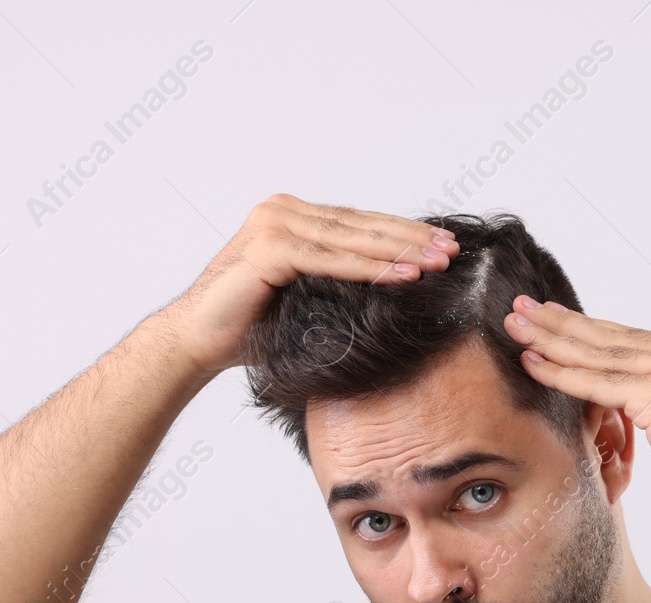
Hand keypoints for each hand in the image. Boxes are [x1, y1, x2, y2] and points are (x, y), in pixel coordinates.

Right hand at [158, 193, 459, 379]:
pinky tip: (405, 276)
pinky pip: (331, 259)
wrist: (197, 343)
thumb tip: (397, 286)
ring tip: (439, 262)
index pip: (359, 222)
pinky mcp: (268, 249)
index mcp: (292, 217)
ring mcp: (273, 225)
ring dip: (400, 250)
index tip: (443, 244)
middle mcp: (282, 211)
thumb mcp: (306, 299)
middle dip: (411, 237)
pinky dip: (371, 268)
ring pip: (351, 238)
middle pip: (361, 225)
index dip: (402, 232)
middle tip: (453, 249)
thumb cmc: (250, 329)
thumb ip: (339, 283)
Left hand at [504, 296, 650, 525]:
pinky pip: (596, 381)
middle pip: (610, 335)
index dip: (590, 328)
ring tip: (515, 325)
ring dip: (550, 338)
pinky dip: (561, 372)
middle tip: (524, 305)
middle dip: (562, 321)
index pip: (633, 338)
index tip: (557, 317)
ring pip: (597, 352)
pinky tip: (532, 362)